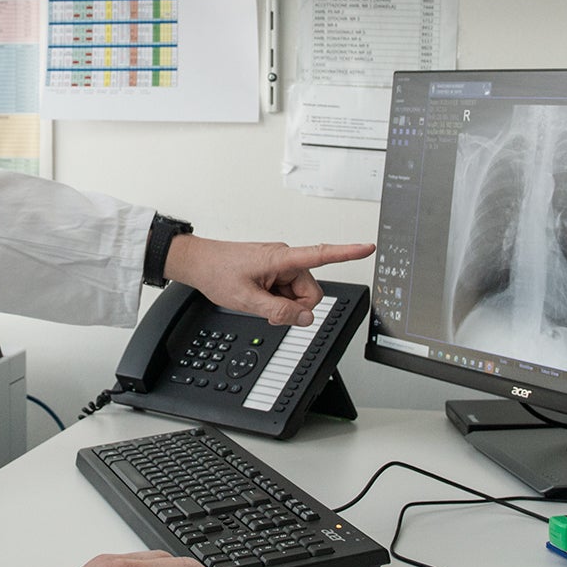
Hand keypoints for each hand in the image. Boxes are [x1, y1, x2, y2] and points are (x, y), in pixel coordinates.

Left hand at [163, 234, 375, 325]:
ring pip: (300, 294)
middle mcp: (285, 258)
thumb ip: (279, 311)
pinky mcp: (275, 270)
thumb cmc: (217, 272)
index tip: (368, 247)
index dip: (347, 252)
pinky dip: (279, 301)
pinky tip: (261, 298)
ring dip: (285, 305)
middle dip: (297, 307)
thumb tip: (305, 319)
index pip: (321, 254)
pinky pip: (288, 292)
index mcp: (281, 258)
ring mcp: (280, 265)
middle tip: (270, 310)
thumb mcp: (247, 300)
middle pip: (311, 291)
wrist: (198, 263)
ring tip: (260, 301)